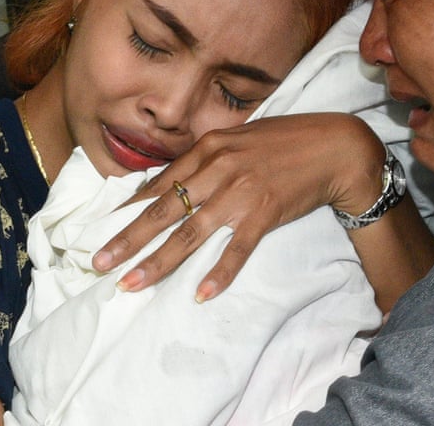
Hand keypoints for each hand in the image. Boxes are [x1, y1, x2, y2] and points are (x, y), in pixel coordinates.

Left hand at [92, 112, 388, 301]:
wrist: (333, 147)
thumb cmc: (285, 141)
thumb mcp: (238, 140)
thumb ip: (207, 159)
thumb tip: (174, 182)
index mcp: (209, 148)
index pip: (161, 183)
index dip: (130, 208)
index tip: (104, 228)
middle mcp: (219, 168)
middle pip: (164, 210)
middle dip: (128, 239)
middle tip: (100, 262)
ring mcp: (240, 192)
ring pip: (190, 233)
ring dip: (158, 262)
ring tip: (131, 283)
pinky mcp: (264, 213)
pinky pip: (236, 248)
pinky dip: (219, 272)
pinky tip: (202, 293)